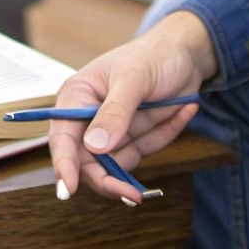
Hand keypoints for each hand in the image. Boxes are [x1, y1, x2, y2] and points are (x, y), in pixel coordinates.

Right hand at [49, 10, 216, 203]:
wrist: (185, 52)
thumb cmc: (153, 55)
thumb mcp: (134, 79)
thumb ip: (114, 113)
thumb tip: (94, 147)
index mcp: (77, 97)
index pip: (63, 137)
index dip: (63, 165)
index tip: (67, 190)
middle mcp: (89, 117)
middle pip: (88, 161)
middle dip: (110, 178)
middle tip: (132, 195)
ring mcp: (113, 129)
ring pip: (121, 161)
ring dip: (149, 140)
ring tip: (170, 108)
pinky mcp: (134, 136)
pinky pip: (146, 150)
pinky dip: (165, 133)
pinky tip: (183, 108)